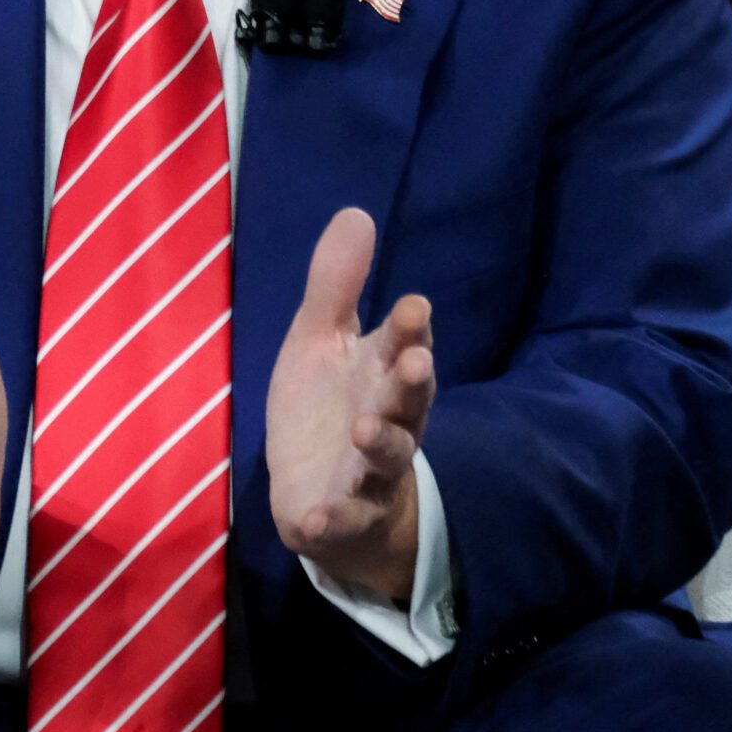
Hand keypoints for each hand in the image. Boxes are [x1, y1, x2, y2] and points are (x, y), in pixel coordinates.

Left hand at [265, 207, 435, 599]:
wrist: (317, 493)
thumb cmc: (325, 407)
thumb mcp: (318, 341)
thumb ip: (336, 286)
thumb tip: (356, 212)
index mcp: (380, 372)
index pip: (402, 344)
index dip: (410, 328)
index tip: (413, 306)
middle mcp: (386, 418)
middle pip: (408, 400)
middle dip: (412, 381)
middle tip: (415, 361)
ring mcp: (368, 470)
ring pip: (386, 456)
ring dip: (380, 442)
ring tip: (363, 429)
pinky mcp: (344, 513)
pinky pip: (343, 518)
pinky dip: (332, 519)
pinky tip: (316, 518)